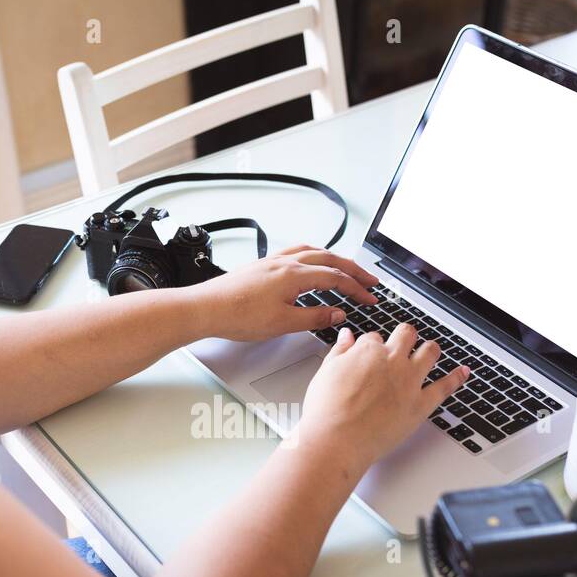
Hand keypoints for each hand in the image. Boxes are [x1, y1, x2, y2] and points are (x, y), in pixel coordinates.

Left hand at [185, 245, 378, 341]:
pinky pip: (296, 252)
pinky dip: (313, 256)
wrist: (206, 308)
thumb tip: (337, 314)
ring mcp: (273, 261)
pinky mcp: (263, 265)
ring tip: (346, 269)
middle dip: (354, 270)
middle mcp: (285, 262)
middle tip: (370, 281)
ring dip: (335, 260)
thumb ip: (314, 317)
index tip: (370, 298)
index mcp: (294, 275)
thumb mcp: (283, 323)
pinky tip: (310, 264)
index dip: (357, 289)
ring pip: (313, 252)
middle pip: (330, 260)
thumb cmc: (238, 315)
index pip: (336, 278)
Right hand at [291, 324, 470, 475]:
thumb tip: (347, 336)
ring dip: (430, 348)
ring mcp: (409, 381)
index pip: (374, 338)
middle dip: (404, 336)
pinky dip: (457, 377)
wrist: (337, 441)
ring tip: (431, 350)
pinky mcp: (421, 404)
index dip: (372, 346)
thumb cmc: (326, 413)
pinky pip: (445, 387)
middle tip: (403, 342)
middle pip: (406, 335)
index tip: (369, 355)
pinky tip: (463, 372)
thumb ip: (339, 351)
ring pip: (429, 352)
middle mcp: (392, 361)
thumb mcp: (325, 373)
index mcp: (367, 351)